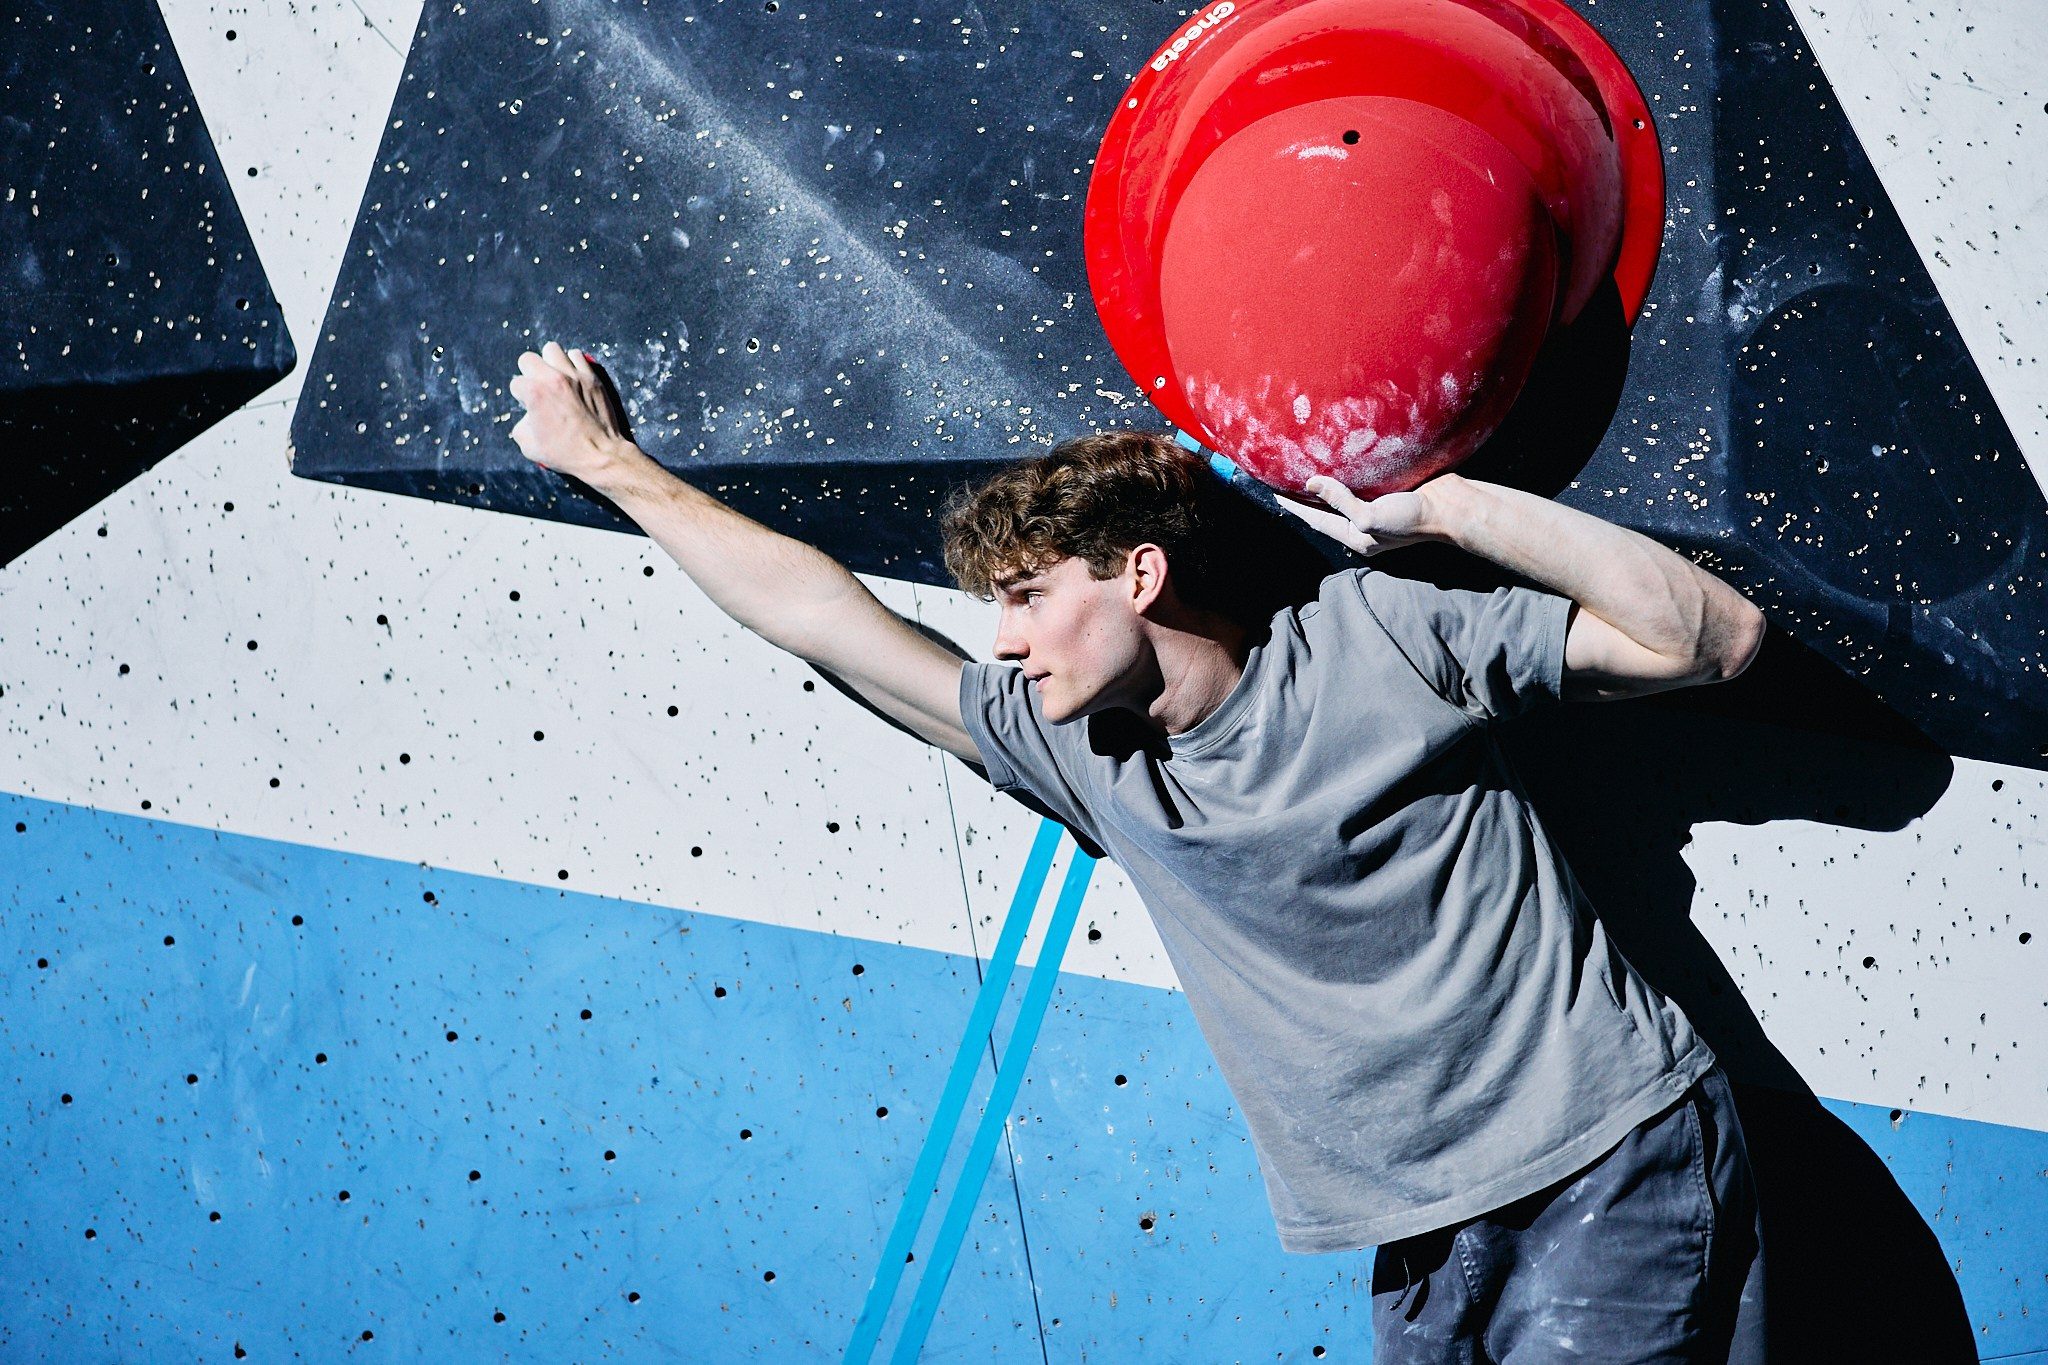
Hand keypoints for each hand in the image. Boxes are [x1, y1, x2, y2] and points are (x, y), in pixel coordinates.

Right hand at [507, 342, 638, 488]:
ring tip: (554, 378)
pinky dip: (572, 364)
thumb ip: (521, 424)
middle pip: (529, 359)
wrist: (601, 454)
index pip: (516, 383)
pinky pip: (577, 356)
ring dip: (550, 363)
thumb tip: (528, 415)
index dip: (521, 397)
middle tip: (538, 388)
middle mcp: (553, 378)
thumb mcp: (529, 446)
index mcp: (535, 393)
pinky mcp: (592, 377)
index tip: (530, 406)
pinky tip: (572, 378)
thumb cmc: (566, 453)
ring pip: (553, 350)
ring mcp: (574, 375)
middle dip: (529, 373)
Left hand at [1276, 474, 1447, 555]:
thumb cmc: (1413, 518)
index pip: (1316, 520)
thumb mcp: (1370, 516)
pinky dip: (1348, 475)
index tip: (1274, 491)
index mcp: (1356, 537)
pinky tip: (1341, 461)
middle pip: (1327, 511)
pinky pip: (1361, 485)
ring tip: (1306, 469)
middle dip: (1306, 497)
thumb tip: (1311, 483)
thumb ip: (1339, 501)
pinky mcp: (1390, 493)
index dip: (1295, 506)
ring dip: (1326, 485)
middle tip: (1285, 478)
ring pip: (1343, 497)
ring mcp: (1377, 509)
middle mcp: (1364, 526)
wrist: (1452, 506)